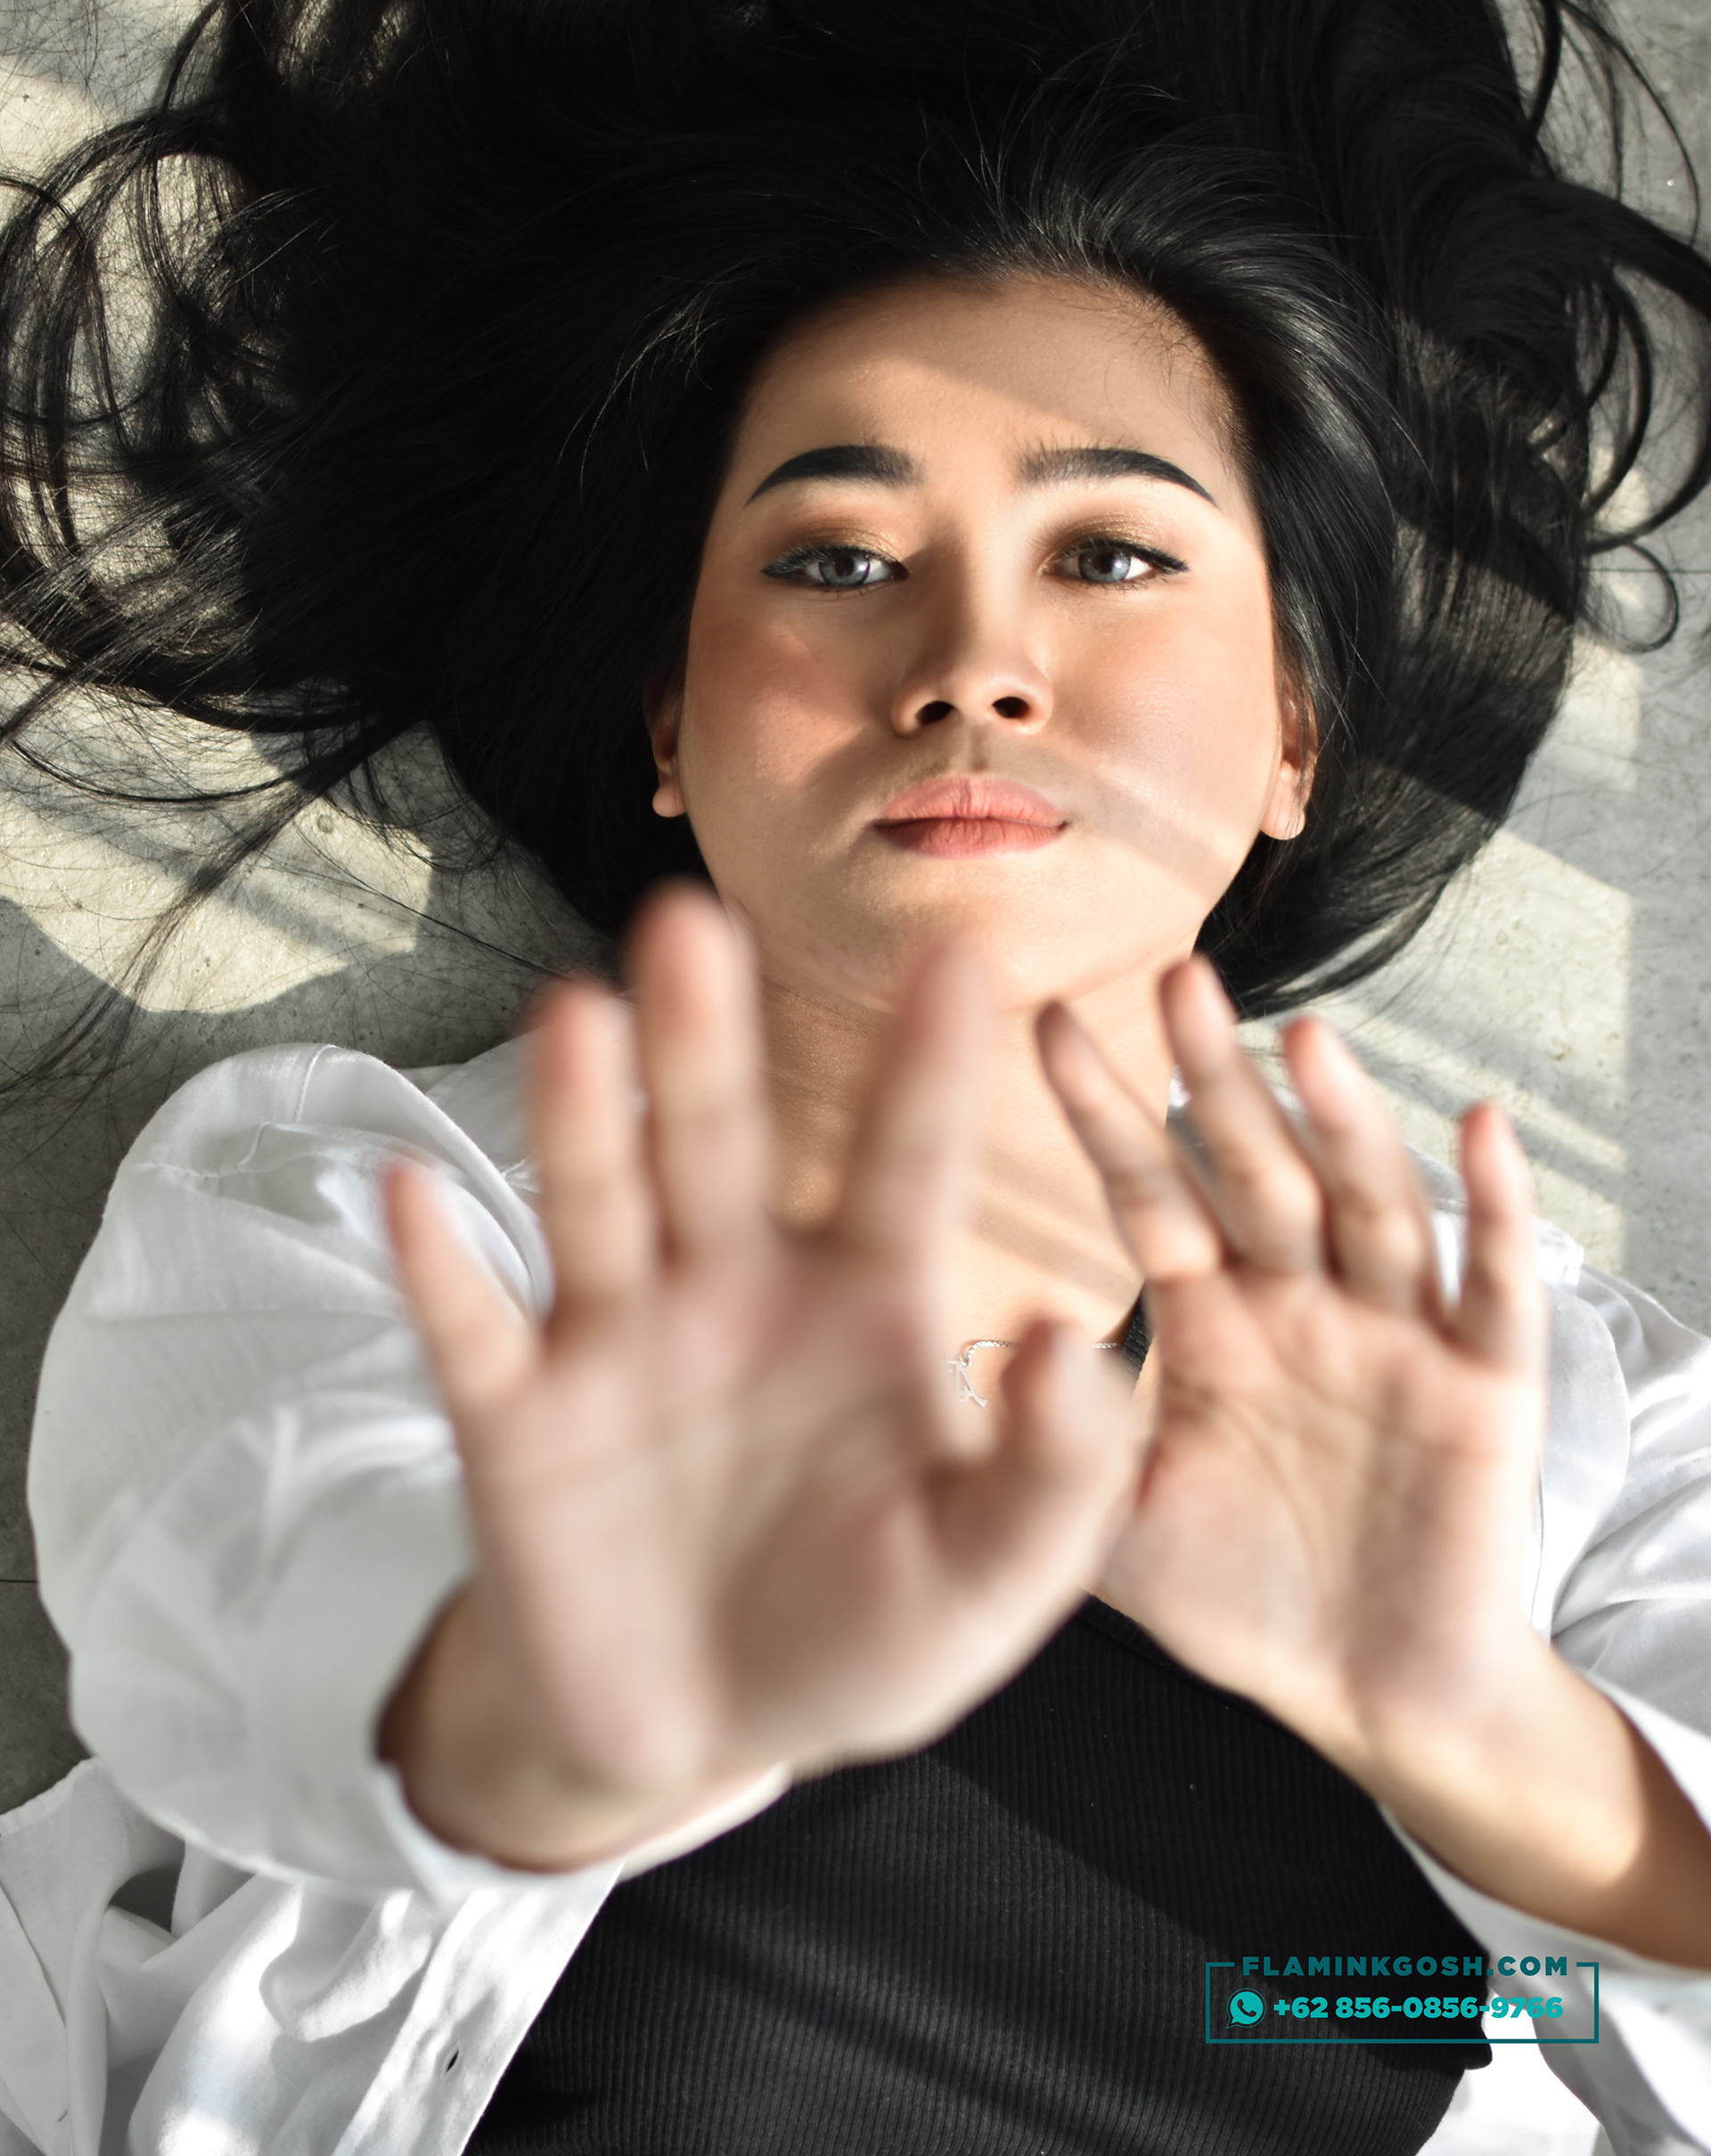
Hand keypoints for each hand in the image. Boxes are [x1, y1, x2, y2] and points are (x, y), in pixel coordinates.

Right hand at [380, 886, 1134, 1870]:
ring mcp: (620, 1339)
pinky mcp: (519, 1418)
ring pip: (599, 1201)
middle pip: (719, 1140)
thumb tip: (1080, 1338)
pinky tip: (414, 1190)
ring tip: (576, 1013)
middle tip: (696, 919)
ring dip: (582, 1113)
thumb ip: (1054, 1474)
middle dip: (708, 1037)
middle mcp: (737, 1285)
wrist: (698, 1734)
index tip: (961, 959)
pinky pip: (474, 1333)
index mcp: (867, 1299)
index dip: (930, 1068)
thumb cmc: (865, 1632)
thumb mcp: (990, 1575)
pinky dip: (440, 1268)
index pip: (905, 1162)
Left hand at [1038, 956, 1547, 1777]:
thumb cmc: (1240, 1599)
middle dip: (1218, 1076)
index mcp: (1211, 1317)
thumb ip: (1053, 1456)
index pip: (1150, 1193)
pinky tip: (1477, 1129)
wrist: (1367, 1695)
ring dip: (1345, 1122)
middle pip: (1256, 1167)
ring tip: (1308, 1036)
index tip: (1045, 1020)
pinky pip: (1493, 1289)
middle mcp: (1301, 1302)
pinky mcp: (1485, 1389)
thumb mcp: (1116, 1530)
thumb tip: (979, 1367)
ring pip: (1368, 1205)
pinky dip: (1495, 1212)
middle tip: (1177, 976)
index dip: (1104, 1112)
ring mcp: (1394, 1335)